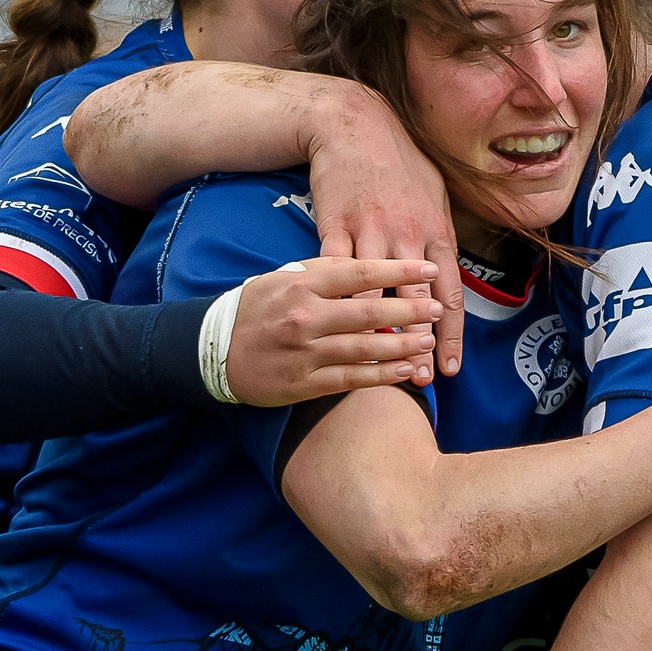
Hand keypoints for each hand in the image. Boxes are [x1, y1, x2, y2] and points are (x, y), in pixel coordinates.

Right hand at [226, 258, 443, 405]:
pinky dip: (381, 376)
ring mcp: (304, 351)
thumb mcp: (284, 277)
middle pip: (369, 312)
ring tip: (428, 340)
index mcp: (302, 284)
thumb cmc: (257, 308)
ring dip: (402, 345)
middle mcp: (304, 316)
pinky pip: (350, 379)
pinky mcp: (303, 382)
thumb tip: (371, 268)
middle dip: (410, 310)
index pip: (360, 273)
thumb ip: (324, 272)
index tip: (430, 268)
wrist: (213, 349)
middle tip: (438, 309)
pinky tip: (405, 371)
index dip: (399, 270)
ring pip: (364, 348)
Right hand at [308, 89, 463, 377]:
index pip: (449, 293)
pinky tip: (336, 331)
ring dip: (381, 333)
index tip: (450, 367)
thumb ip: (442, 237)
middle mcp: (406, 236)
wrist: (354, 127)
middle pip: (416, 301)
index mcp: (435, 231)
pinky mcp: (334, 228)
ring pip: (377, 293)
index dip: (451, 334)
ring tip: (382, 365)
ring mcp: (370, 233)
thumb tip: (446, 273)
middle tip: (422, 379)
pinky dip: (339, 304)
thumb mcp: (436, 194)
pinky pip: (337, 274)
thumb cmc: (400, 162)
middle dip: (420, 343)